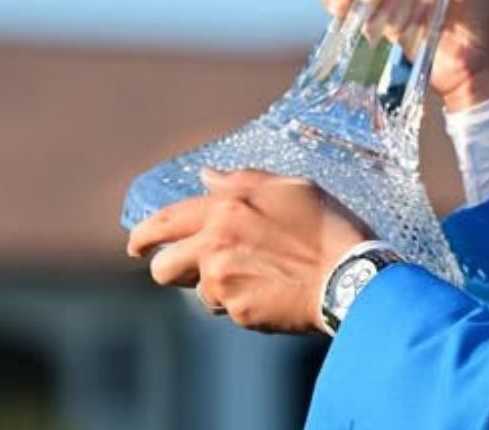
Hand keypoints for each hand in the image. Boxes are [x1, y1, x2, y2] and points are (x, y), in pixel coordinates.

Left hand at [125, 169, 370, 333]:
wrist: (351, 275)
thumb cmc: (328, 227)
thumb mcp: (291, 188)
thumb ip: (242, 180)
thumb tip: (207, 176)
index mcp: (227, 208)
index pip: (166, 221)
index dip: (144, 235)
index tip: (137, 246)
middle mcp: (216, 243)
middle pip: (163, 267)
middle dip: (168, 270)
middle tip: (186, 271)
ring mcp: (224, 280)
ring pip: (197, 292)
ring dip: (214, 288)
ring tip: (252, 278)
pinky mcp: (238, 311)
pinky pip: (228, 310)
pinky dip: (242, 303)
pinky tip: (272, 292)